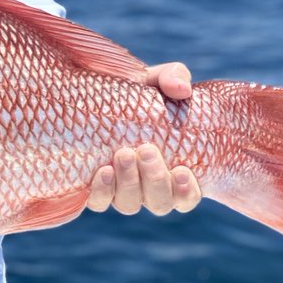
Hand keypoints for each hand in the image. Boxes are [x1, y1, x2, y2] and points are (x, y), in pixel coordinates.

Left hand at [86, 61, 201, 214]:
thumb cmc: (138, 92)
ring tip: (122, 154)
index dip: (186, 192)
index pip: (186, 196)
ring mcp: (121, 189)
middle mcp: (149, 186)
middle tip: (146, 150)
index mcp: (173, 169)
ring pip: (130, 204)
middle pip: (159, 203)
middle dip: (155, 180)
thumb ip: (173, 78)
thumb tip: (181, 89)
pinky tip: (103, 171)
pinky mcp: (96, 186)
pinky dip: (102, 191)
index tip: (182, 169)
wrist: (99, 97)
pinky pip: (99, 202)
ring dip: (129, 184)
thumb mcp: (157, 80)